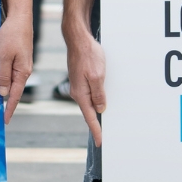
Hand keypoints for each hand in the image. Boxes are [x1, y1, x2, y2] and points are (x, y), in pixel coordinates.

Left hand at [0, 10, 32, 123]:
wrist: (19, 17)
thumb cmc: (12, 35)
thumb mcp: (4, 56)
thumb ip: (4, 75)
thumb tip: (4, 94)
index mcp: (23, 72)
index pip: (15, 95)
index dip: (10, 108)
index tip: (5, 121)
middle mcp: (24, 70)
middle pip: (14, 90)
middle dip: (7, 102)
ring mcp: (21, 63)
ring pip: (11, 81)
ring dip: (5, 90)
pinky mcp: (18, 57)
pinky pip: (10, 72)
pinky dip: (4, 79)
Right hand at [66, 31, 105, 146]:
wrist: (78, 39)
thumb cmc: (87, 54)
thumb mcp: (97, 75)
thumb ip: (98, 94)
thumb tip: (100, 108)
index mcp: (81, 93)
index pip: (90, 117)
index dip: (96, 130)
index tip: (100, 142)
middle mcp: (78, 91)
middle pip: (89, 111)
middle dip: (96, 123)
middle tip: (103, 136)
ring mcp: (79, 85)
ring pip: (90, 101)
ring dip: (97, 110)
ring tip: (103, 121)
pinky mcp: (82, 78)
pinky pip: (90, 93)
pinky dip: (96, 98)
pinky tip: (100, 100)